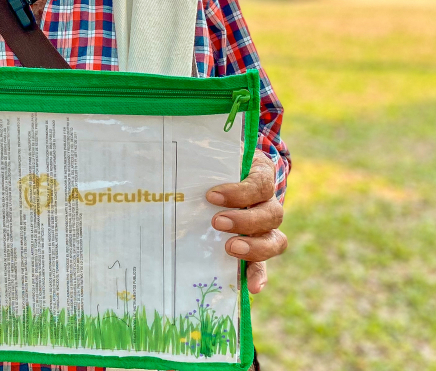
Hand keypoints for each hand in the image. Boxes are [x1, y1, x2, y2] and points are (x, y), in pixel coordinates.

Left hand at [206, 150, 287, 293]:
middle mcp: (268, 202)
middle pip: (272, 213)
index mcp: (260, 174)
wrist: (226, 173)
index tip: (211, 195)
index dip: (240, 192)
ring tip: (230, 249)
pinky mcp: (257, 247)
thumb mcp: (212, 153)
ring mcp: (266, 227)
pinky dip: (259, 275)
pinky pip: (265, 264)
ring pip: (275, 239)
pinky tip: (250, 287)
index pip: (260, 183)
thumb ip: (199, 153)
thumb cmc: (215, 163)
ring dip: (254, 247)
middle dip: (245, 220)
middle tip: (216, 222)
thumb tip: (160, 148)